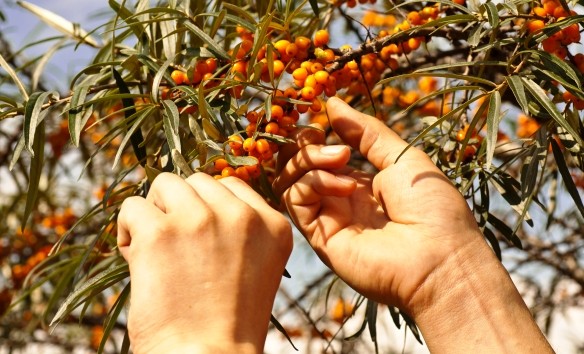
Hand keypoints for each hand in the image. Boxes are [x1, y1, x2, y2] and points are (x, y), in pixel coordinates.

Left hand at [118, 173, 291, 353]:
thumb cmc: (225, 323)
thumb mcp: (254, 267)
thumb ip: (237, 229)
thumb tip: (193, 196)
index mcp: (273, 225)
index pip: (231, 186)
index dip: (208, 209)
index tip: (201, 243)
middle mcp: (241, 216)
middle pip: (197, 181)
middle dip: (182, 207)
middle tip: (178, 249)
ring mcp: (201, 220)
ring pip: (165, 184)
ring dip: (156, 213)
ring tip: (157, 251)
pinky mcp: (160, 232)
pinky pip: (133, 207)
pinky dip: (129, 232)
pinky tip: (138, 262)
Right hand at [273, 97, 480, 311]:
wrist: (442, 259)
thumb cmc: (433, 208)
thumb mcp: (401, 157)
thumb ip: (365, 131)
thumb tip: (331, 103)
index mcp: (360, 184)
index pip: (320, 155)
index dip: (313, 135)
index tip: (319, 120)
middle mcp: (339, 201)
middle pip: (297, 167)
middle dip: (302, 144)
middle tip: (318, 134)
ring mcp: (328, 219)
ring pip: (290, 181)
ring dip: (307, 159)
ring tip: (339, 156)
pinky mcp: (320, 236)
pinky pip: (296, 200)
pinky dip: (313, 181)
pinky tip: (345, 184)